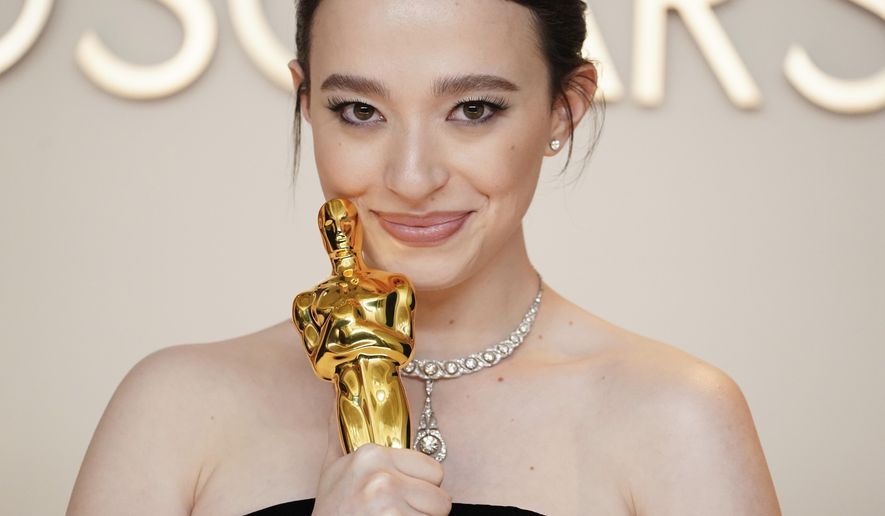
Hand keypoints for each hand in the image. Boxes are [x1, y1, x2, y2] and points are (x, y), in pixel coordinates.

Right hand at [312, 409, 451, 514]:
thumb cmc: (331, 510)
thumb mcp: (332, 469)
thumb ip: (340, 434)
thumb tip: (338, 399)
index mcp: (371, 455)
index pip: (434, 470)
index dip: (424, 486)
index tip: (406, 493)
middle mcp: (381, 476)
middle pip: (440, 496)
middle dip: (425, 508)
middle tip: (401, 511)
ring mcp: (388, 502)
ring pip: (437, 515)